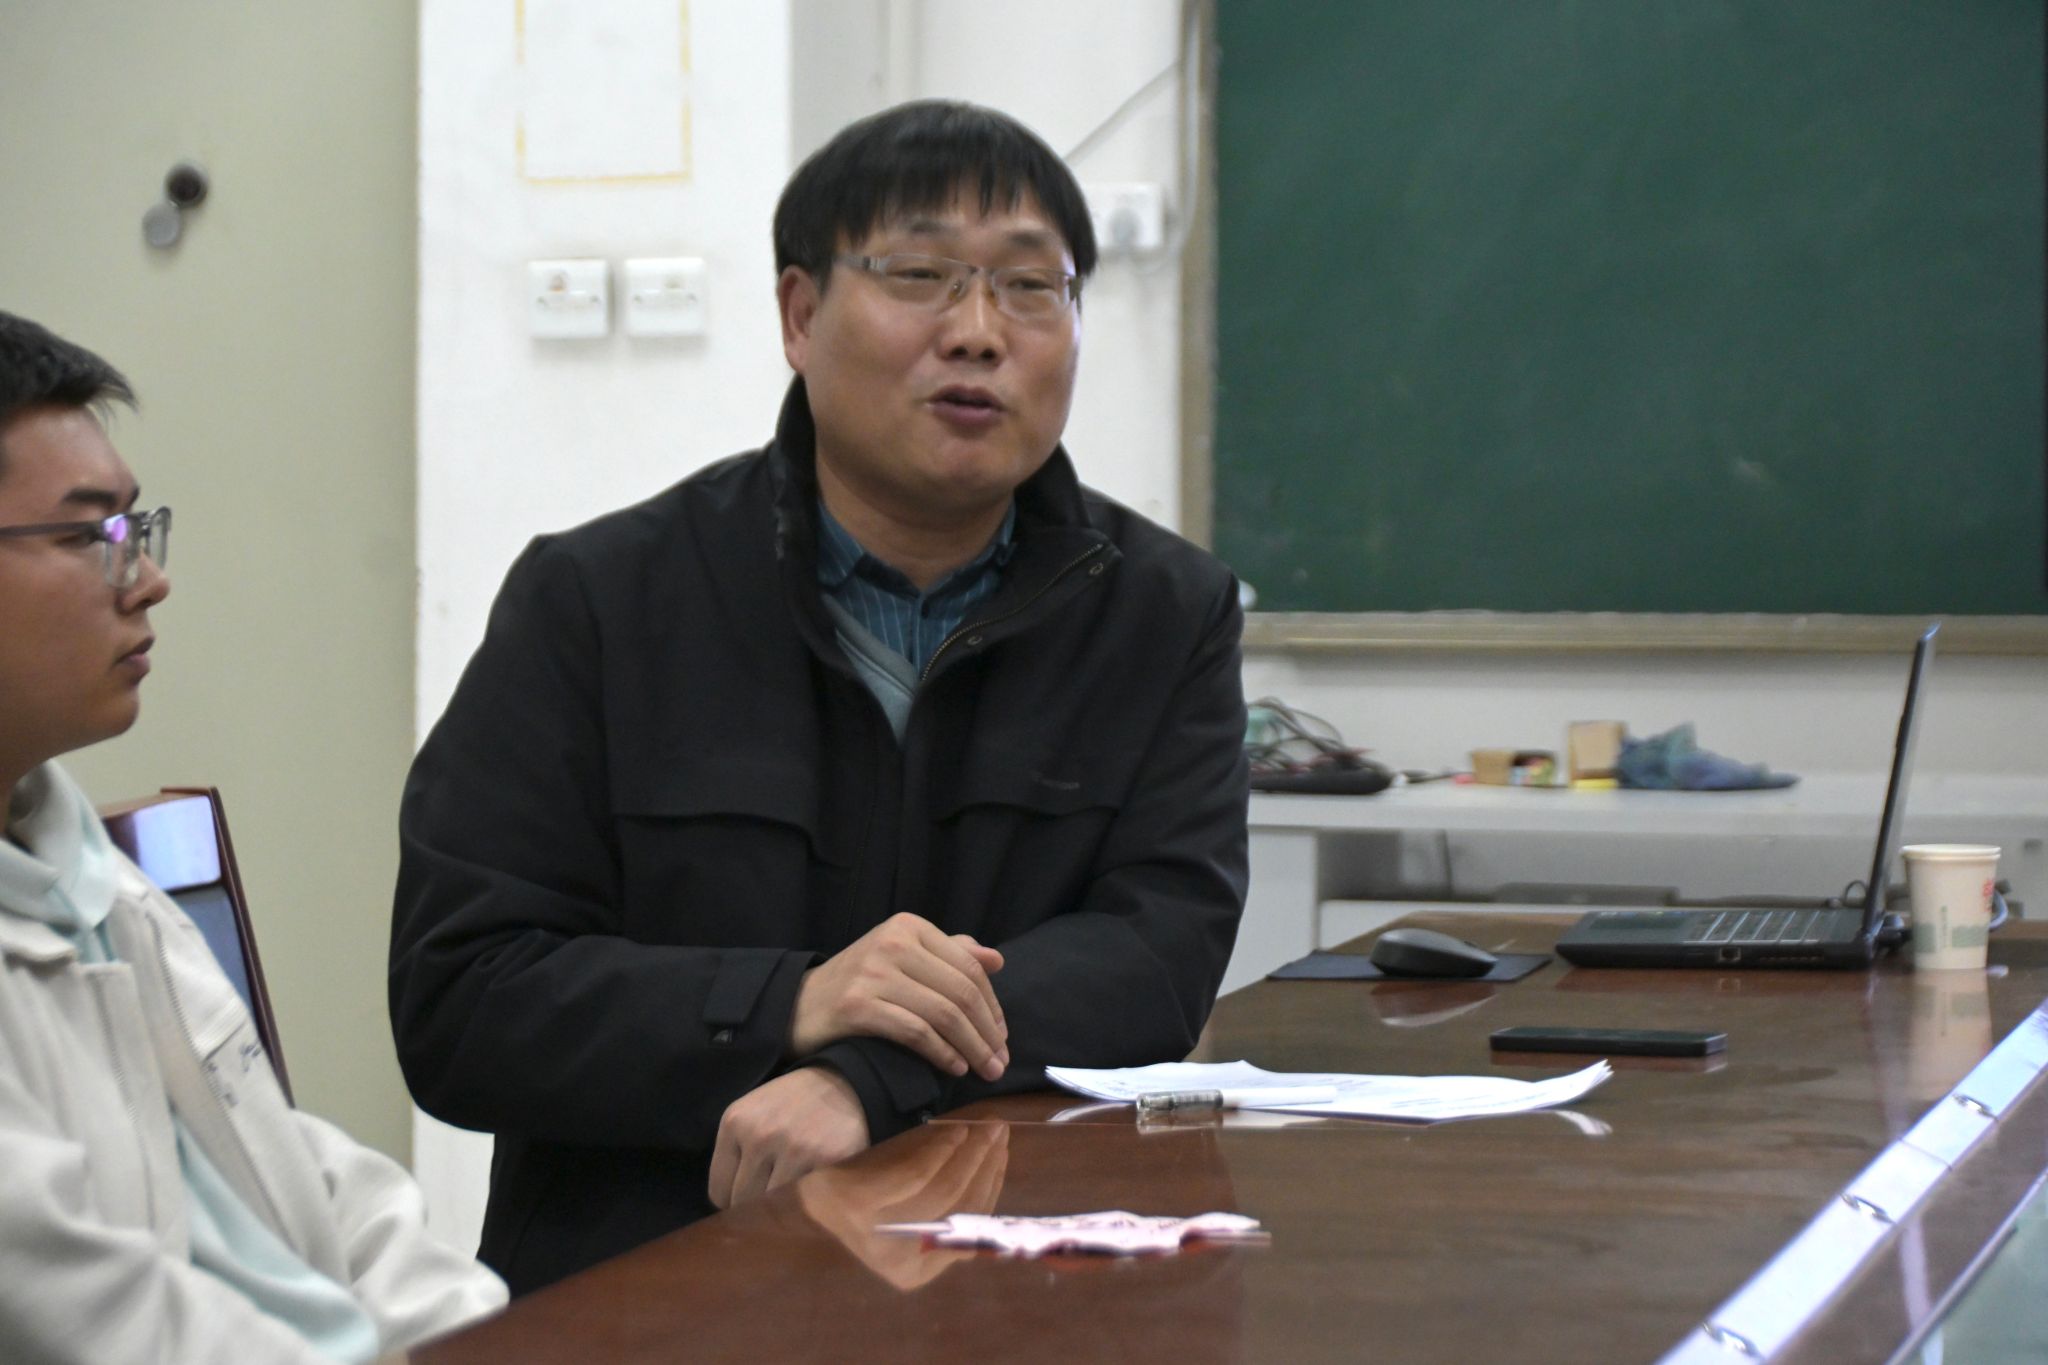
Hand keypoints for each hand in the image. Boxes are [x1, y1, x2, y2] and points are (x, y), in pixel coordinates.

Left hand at [708, 1067, 870, 1209]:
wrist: (844, 1083)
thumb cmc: (793, 1103)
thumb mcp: (754, 1113)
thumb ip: (736, 1152)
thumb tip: (726, 1206)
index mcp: (735, 1122)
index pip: (717, 1191)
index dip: (733, 1199)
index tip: (750, 1194)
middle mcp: (760, 1135)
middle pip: (742, 1203)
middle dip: (757, 1205)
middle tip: (775, 1194)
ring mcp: (794, 1149)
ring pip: (773, 1207)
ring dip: (784, 1206)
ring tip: (795, 1191)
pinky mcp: (826, 1160)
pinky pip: (806, 1201)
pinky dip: (810, 1202)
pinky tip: (814, 1185)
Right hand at [788, 912, 1007, 1080]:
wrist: (797, 1006)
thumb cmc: (858, 984)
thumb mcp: (902, 958)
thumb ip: (948, 954)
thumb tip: (995, 959)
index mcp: (909, 927)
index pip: (968, 966)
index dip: (993, 1005)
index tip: (1002, 1036)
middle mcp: (893, 943)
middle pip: (961, 991)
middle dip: (988, 1032)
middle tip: (1000, 1062)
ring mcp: (874, 973)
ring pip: (943, 1013)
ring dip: (972, 1047)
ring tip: (985, 1070)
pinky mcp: (858, 1006)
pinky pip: (916, 1032)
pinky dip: (942, 1053)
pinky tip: (954, 1068)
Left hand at [799, 1120, 1009, 1289]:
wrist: (792, 1208)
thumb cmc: (854, 1209)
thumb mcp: (901, 1216)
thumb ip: (940, 1213)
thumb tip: (988, 1189)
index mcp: (914, 1272)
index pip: (967, 1228)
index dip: (990, 1189)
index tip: (1002, 1156)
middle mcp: (900, 1262)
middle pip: (960, 1206)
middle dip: (986, 1165)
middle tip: (999, 1131)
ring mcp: (878, 1234)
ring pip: (944, 1191)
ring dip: (971, 1153)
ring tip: (983, 1127)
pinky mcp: (859, 1205)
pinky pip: (913, 1175)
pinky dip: (938, 1151)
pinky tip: (952, 1132)